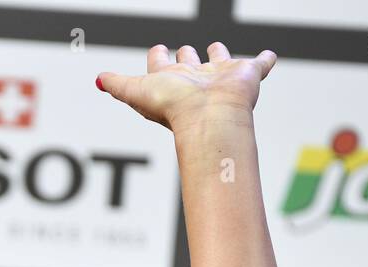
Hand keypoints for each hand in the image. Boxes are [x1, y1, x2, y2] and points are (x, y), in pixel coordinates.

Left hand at [96, 42, 275, 133]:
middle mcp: (196, 80)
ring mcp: (221, 79)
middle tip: (185, 50)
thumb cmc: (175, 109)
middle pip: (190, 63)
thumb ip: (117, 84)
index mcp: (172, 82)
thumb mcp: (137, 91)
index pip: (161, 66)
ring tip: (217, 48)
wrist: (210, 118)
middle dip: (187, 56)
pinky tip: (270, 56)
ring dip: (220, 54)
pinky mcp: (247, 76)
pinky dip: (266, 61)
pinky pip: (260, 65)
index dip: (158, 56)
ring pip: (220, 62)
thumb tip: (97, 80)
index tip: (157, 49)